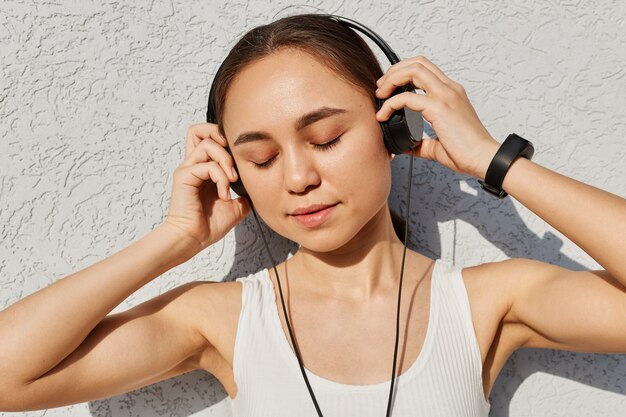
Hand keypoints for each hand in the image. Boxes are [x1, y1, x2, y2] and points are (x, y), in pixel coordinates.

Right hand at [163, 123, 250, 251]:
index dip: (225, 140)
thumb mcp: (236, 207)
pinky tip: (224, 194)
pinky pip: (207, 165)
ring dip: (225, 159)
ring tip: (232, 180)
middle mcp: (193, 164)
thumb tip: (260, 189)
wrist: (193, 239)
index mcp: (203, 168)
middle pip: (199, 129)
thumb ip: (245, 194)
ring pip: (207, 143)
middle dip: (220, 137)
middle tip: (235, 158)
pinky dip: (221, 178)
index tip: (242, 158)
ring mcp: (187, 169)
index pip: (208, 138)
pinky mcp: (184, 177)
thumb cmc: (209, 225)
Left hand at [375, 55, 500, 179]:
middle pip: (417, 62)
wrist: (484, 158)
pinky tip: (384, 115)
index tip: (389, 87)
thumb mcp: (438, 145)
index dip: (403, 72)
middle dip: (394, 71)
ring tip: (380, 95)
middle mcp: (449, 89)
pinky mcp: (439, 107)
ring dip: (392, 79)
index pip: (425, 68)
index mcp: (451, 93)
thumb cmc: (467, 152)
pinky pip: (407, 97)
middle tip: (380, 88)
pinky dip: (391, 103)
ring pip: (413, 70)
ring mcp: (445, 95)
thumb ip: (422, 143)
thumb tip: (406, 147)